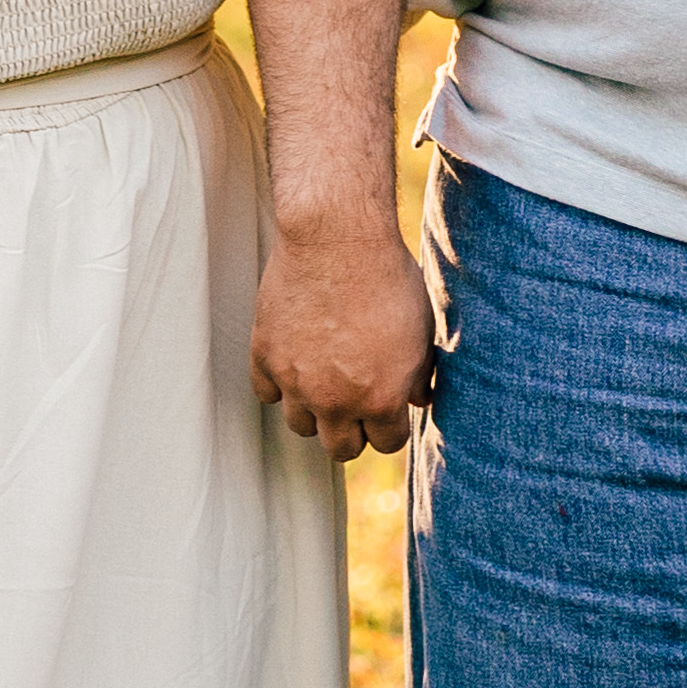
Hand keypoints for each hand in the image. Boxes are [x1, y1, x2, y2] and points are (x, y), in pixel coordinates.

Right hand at [249, 215, 433, 460]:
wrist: (336, 238)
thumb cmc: (387, 278)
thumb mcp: (421, 330)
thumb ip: (418, 374)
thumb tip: (417, 400)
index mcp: (380, 399)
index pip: (387, 443)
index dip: (391, 425)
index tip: (388, 408)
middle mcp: (335, 400)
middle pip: (341, 449)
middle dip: (353, 430)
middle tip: (357, 403)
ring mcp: (295, 381)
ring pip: (301, 426)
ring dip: (315, 412)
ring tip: (325, 383)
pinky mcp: (265, 356)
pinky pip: (267, 393)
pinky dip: (280, 384)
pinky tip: (296, 363)